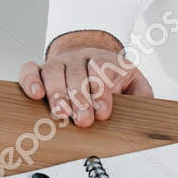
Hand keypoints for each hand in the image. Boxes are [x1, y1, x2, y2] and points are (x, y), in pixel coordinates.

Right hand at [18, 30, 153, 127]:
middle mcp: (81, 59)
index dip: (102, 92)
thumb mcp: (133, 82)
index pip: (102, 69)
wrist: (89, 57)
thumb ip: (142, 94)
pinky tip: (35, 94)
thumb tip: (146, 109)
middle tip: (83, 120)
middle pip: (77, 73)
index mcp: (106, 60)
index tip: (103, 113)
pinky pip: (31, 69)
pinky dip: (30, 80)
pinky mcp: (41, 68)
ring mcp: (60, 63)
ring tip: (60, 114)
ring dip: (57, 94)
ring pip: (54, 72)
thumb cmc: (111, 77)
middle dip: (80, 99)